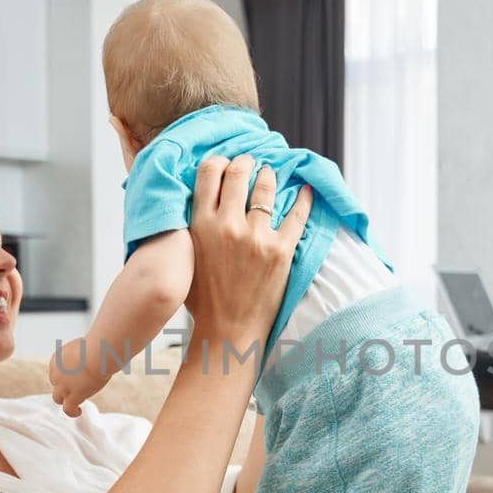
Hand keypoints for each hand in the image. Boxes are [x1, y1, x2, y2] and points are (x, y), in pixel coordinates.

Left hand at [49, 337, 106, 417]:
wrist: (96, 354)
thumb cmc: (97, 346)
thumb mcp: (85, 346)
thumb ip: (85, 352)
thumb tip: (97, 351)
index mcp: (57, 359)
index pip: (56, 370)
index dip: (65, 374)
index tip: (75, 375)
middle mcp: (56, 373)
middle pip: (56, 383)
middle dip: (64, 385)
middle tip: (77, 387)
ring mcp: (62, 386)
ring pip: (57, 398)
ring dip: (65, 401)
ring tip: (74, 406)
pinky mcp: (72, 397)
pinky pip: (68, 409)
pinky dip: (72, 412)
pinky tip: (79, 411)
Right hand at [182, 154, 311, 357]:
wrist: (228, 331)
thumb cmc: (203, 299)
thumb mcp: (186, 256)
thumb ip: (192, 226)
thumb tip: (200, 198)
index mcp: (200, 225)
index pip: (209, 173)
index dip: (219, 161)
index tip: (226, 163)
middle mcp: (228, 226)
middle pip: (238, 173)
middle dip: (245, 162)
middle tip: (250, 162)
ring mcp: (256, 237)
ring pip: (265, 188)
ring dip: (269, 176)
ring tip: (270, 174)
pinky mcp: (281, 251)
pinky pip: (297, 215)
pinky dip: (303, 199)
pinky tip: (306, 189)